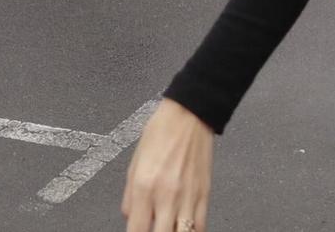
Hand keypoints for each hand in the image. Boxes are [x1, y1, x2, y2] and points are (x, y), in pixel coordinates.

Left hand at [122, 98, 214, 231]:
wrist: (189, 114)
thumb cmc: (162, 131)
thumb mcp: (133, 163)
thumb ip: (129, 196)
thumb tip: (130, 216)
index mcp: (144, 187)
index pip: (137, 231)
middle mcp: (166, 196)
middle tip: (153, 228)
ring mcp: (187, 197)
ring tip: (168, 228)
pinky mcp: (205, 194)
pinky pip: (201, 226)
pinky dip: (193, 231)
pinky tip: (185, 228)